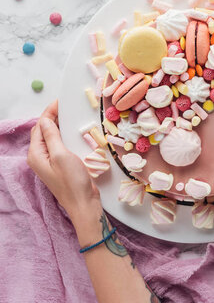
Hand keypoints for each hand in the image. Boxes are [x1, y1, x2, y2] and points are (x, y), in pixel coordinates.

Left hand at [27, 100, 101, 224]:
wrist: (84, 204)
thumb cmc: (72, 181)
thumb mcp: (61, 155)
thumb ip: (51, 136)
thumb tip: (44, 120)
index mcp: (36, 155)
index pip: (39, 127)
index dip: (48, 113)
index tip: (59, 102)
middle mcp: (40, 158)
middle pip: (43, 132)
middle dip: (52, 118)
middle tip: (65, 106)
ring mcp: (50, 163)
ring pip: (52, 139)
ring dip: (59, 127)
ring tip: (69, 116)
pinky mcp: (61, 166)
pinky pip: (60, 146)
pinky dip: (65, 136)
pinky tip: (74, 133)